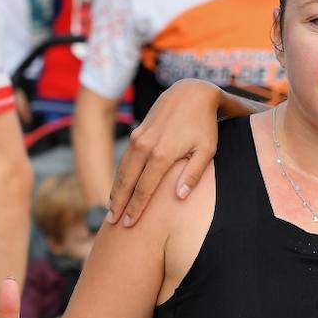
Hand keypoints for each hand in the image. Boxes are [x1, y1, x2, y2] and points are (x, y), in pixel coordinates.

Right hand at [107, 78, 221, 225]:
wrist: (191, 93)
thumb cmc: (203, 125)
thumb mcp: (207, 149)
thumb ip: (193, 174)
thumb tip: (180, 197)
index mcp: (162, 154)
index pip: (144, 188)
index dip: (136, 208)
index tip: (129, 224)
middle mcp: (146, 146)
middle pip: (127, 181)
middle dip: (119, 203)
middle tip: (112, 223)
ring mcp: (139, 138)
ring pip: (122, 169)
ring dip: (116, 190)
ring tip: (110, 209)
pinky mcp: (137, 133)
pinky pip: (125, 158)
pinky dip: (119, 175)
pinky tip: (118, 187)